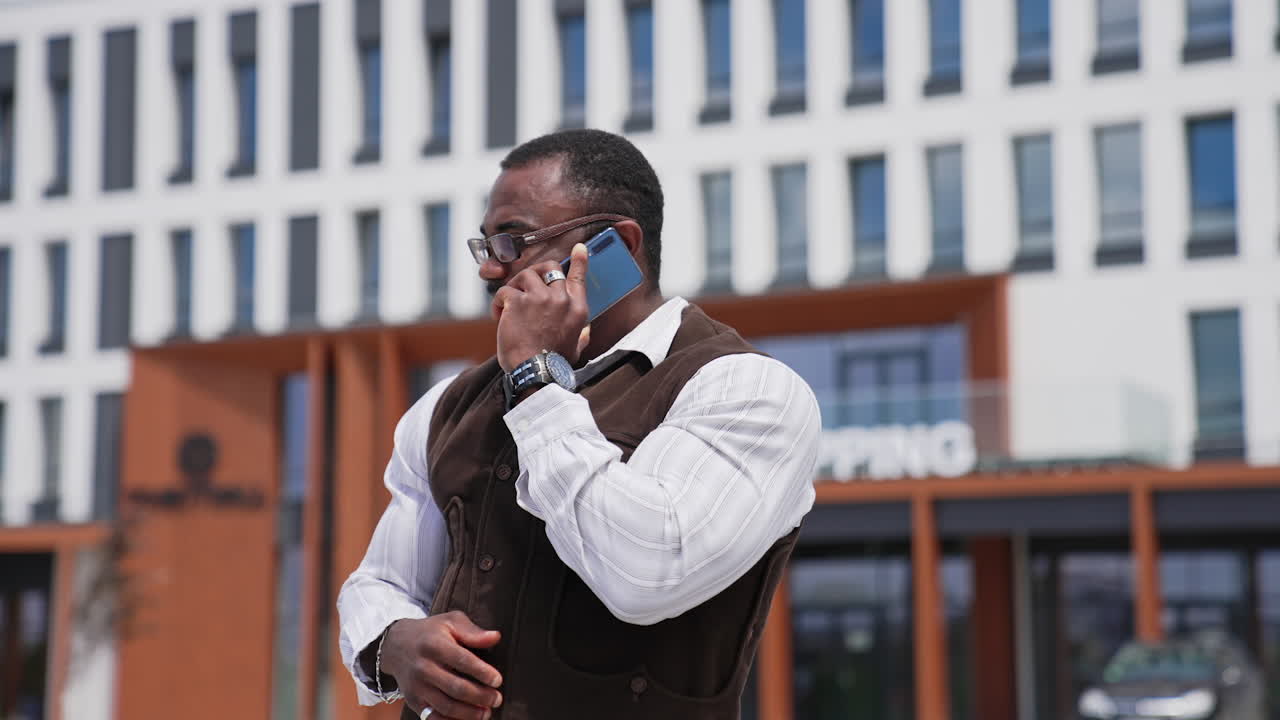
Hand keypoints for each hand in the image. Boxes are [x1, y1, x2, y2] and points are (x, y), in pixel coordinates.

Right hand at [381, 612, 503, 719]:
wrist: (396, 645)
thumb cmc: (430, 633)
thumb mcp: (450, 622)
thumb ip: (473, 632)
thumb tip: (495, 637)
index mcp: (435, 645)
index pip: (462, 660)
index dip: (482, 672)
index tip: (498, 680)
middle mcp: (424, 667)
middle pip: (456, 687)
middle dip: (480, 696)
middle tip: (496, 699)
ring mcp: (417, 686)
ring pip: (446, 705)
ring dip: (469, 713)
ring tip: (486, 712)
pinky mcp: (413, 700)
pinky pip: (433, 717)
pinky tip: (467, 719)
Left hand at [492, 243, 591, 371]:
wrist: (535, 373)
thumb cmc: (554, 365)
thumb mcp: (575, 349)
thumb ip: (581, 336)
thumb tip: (586, 332)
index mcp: (577, 309)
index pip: (579, 277)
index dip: (580, 260)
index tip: (579, 247)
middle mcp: (561, 299)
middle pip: (550, 268)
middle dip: (536, 273)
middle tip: (525, 286)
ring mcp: (539, 298)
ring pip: (525, 275)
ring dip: (515, 287)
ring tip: (509, 306)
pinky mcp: (518, 302)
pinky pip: (505, 291)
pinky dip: (499, 302)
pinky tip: (499, 316)